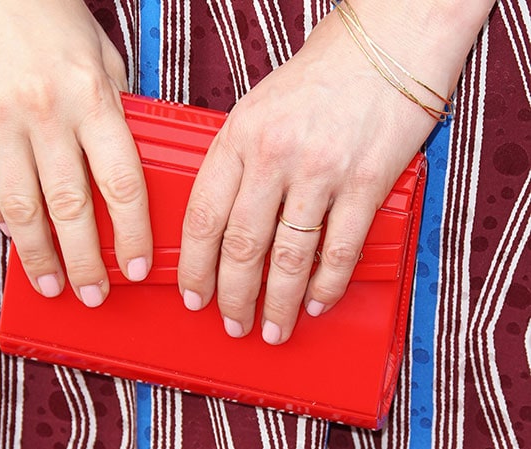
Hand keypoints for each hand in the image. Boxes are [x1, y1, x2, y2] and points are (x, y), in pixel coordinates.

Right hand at [0, 0, 151, 305]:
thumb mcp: (102, 57)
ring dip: (38, 255)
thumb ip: (114, 113)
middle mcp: (45, 113)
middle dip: (85, 261)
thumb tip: (120, 168)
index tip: (136, 266)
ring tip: (52, 284)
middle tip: (94, 293)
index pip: (121, 184)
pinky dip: (0, 218)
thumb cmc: (51, 14)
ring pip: (20, 207)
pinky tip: (16, 238)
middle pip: (70, 208)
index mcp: (91, 97)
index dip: (131, 234)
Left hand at [178, 0, 488, 343]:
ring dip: (278, 304)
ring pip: (288, 258)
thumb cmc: (318, 78)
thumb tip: (222, 220)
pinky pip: (339, 249)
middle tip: (232, 323)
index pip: (202, 216)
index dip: (193, 266)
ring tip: (273, 328)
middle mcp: (274, 156)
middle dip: (233, 297)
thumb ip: (236, 162)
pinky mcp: (365, 182)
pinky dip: (327, 285)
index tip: (193, 295)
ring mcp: (320, 171)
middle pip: (241, 247)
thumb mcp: (256, 110)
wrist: (383, 46)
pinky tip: (318, 303)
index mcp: (238, 137)